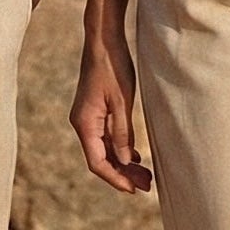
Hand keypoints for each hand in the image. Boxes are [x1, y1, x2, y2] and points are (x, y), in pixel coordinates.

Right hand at [70, 36, 152, 194]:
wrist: (103, 40)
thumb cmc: (113, 66)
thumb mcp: (122, 101)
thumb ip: (122, 132)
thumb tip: (124, 160)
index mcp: (85, 123)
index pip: (97, 162)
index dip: (115, 178)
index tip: (133, 189)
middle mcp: (82, 123)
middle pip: (101, 158)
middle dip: (123, 173)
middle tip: (147, 185)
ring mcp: (88, 118)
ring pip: (105, 149)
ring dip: (123, 163)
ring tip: (146, 174)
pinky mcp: (95, 111)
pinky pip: (106, 137)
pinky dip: (120, 148)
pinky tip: (135, 156)